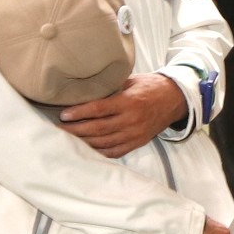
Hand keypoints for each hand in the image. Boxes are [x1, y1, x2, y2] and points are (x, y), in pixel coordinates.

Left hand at [59, 73, 187, 158]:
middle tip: (58, 130)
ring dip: (83, 142)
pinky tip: (86, 149)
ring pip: (104, 142)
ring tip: (67, 140)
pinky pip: (115, 151)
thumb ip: (110, 89)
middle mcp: (131, 120)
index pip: (98, 109)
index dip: (79, 113)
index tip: (64, 115)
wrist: (175, 99)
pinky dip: (99, 152)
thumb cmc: (150, 86)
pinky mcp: (138, 142)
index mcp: (129, 102)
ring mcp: (135, 134)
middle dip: (75, 130)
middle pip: (97, 128)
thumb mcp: (130, 81)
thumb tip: (83, 92)